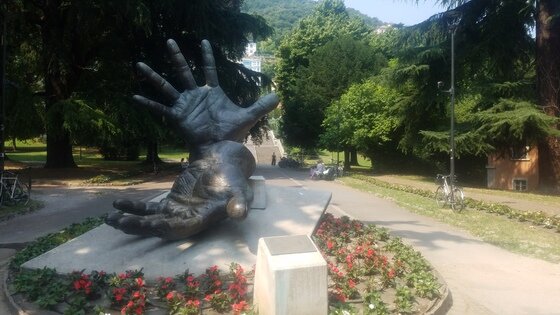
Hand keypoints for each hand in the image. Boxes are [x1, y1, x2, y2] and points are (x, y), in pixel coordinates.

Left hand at [106, 141, 254, 239]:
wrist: (226, 165)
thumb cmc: (234, 179)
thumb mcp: (241, 190)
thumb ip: (240, 202)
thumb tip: (240, 213)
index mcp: (202, 220)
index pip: (179, 228)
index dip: (161, 228)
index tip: (144, 224)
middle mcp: (187, 220)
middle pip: (159, 228)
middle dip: (138, 227)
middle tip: (117, 223)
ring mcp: (176, 212)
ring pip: (150, 221)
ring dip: (130, 221)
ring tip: (109, 220)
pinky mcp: (170, 202)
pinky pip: (149, 209)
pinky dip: (134, 208)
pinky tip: (117, 205)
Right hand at [133, 39, 278, 145]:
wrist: (219, 149)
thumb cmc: (232, 134)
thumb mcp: (248, 116)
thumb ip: (262, 105)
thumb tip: (280, 96)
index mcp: (212, 92)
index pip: (209, 69)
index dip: (207, 56)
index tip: (204, 41)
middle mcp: (196, 95)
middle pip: (184, 71)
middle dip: (177, 56)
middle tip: (170, 40)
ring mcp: (185, 105)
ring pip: (167, 86)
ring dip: (154, 76)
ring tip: (140, 65)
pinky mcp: (177, 117)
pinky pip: (160, 108)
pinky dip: (148, 103)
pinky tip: (134, 97)